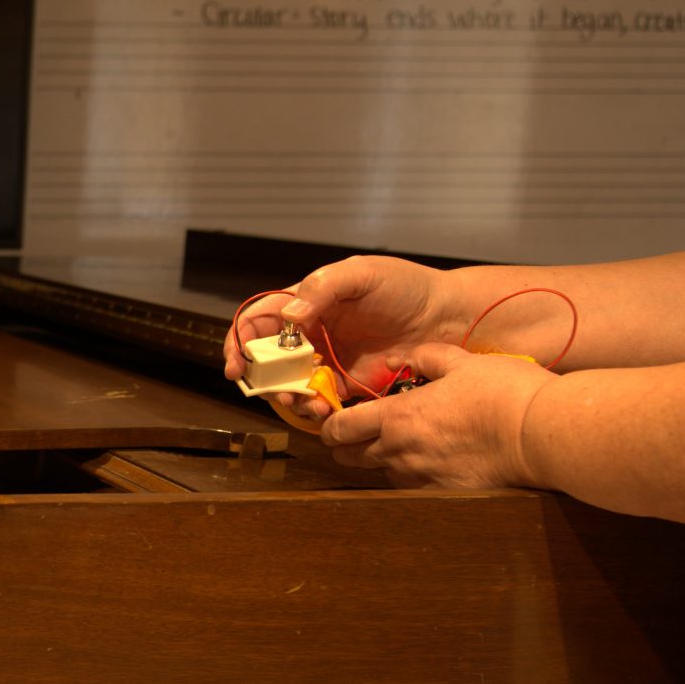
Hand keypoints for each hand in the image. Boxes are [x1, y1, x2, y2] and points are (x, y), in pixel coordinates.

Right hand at [226, 257, 457, 423]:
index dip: (240, 341)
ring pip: (288, 384)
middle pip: (266, 358)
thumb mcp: (362, 274)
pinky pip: (318, 401)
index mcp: (305, 303)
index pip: (258, 321)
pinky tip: (320, 408)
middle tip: (270, 388)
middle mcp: (309, 335)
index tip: (239, 364)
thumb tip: (288, 317)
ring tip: (300, 401)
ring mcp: (326, 362)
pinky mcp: (345, 386)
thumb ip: (322, 288)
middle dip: (261, 377)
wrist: (445, 317)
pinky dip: (312, 409)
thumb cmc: (406, 287)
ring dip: (285, 396)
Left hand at [318, 343, 552, 488]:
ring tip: (398, 447)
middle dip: (347, 447)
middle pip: (351, 457)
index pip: (341, 429)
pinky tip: (428, 464)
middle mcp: (400, 452)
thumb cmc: (503, 392)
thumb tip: (401, 357)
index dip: (330, 427)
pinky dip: (411, 477)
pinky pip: (413, 488)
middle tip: (356, 437)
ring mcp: (420, 477)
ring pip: (381, 473)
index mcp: (397, 417)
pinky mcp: (443, 494)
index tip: (333, 424)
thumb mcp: (463, 362)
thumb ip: (426, 357)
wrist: (539, 433)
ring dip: (381, 461)